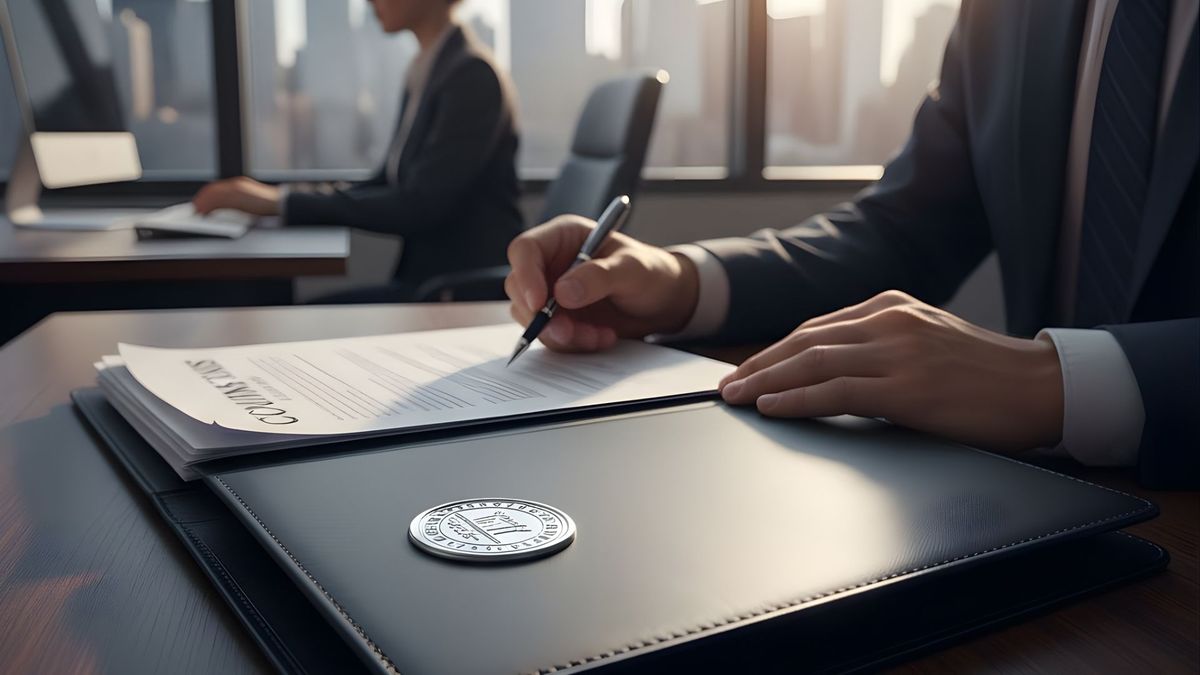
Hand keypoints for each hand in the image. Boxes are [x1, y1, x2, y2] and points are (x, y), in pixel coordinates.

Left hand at [193, 177, 280, 215]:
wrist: (280, 203)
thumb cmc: (269, 205)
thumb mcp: (251, 201)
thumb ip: (238, 202)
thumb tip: (226, 208)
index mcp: (240, 184)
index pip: (218, 187)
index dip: (207, 196)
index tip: (201, 203)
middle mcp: (236, 184)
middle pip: (213, 189)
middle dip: (202, 199)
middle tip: (195, 208)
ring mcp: (236, 188)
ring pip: (213, 194)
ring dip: (203, 203)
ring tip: (197, 212)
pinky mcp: (237, 195)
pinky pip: (218, 200)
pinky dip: (209, 206)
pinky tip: (205, 212)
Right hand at [505, 215, 700, 351]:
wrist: (664, 302)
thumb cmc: (651, 272)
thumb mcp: (632, 269)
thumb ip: (599, 276)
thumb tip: (563, 292)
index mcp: (564, 237)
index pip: (526, 250)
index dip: (526, 275)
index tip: (539, 303)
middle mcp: (552, 264)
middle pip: (520, 288)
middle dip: (541, 316)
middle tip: (568, 332)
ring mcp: (553, 293)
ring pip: (532, 317)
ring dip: (562, 334)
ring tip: (598, 334)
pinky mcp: (560, 319)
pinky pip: (551, 336)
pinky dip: (574, 343)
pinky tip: (601, 337)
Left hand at [719, 290, 1063, 452]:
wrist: (1040, 387)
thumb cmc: (984, 374)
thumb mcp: (926, 342)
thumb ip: (881, 346)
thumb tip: (830, 371)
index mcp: (892, 306)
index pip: (816, 328)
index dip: (774, 351)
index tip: (746, 370)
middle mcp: (890, 321)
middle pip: (804, 341)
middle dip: (759, 365)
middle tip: (726, 386)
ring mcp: (898, 351)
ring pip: (813, 362)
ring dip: (766, 382)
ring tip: (736, 398)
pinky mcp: (907, 387)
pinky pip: (837, 391)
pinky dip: (797, 399)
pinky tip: (772, 407)